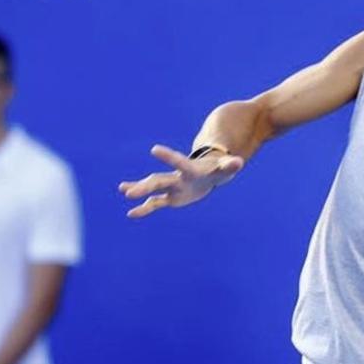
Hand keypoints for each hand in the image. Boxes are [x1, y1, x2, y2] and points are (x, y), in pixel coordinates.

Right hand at [119, 145, 244, 218]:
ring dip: (140, 191)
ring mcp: (172, 186)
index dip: (168, 157)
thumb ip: (230, 165)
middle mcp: (177, 177)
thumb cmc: (218, 169)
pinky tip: (131, 214)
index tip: (154, 149)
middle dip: (145, 186)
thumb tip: (239, 162)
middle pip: (159, 181)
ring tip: (124, 191)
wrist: (208, 173)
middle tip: (127, 191)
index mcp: (190, 170)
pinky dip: (145, 208)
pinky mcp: (171, 197)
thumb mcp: (226, 168)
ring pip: (153, 189)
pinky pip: (155, 203)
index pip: (179, 163)